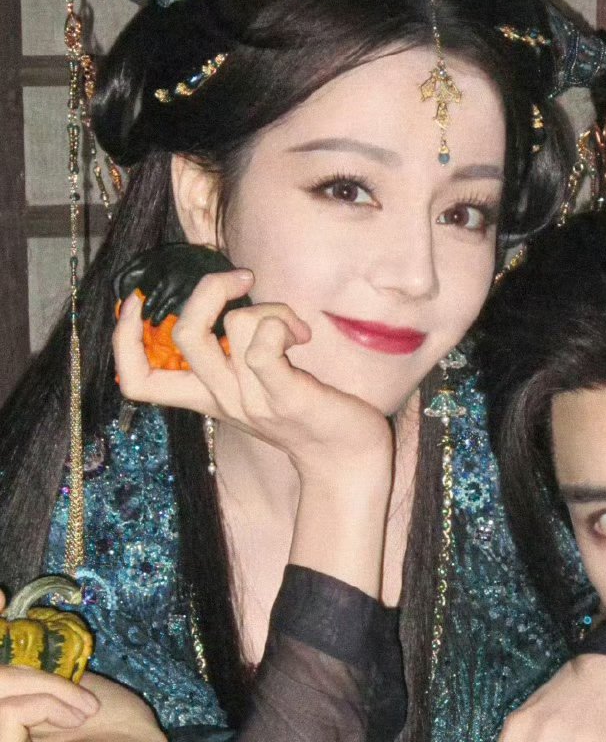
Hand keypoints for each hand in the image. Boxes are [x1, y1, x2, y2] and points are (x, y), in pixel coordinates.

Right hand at [0, 614, 198, 741]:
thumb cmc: (118, 729)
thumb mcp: (67, 688)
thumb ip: (29, 676)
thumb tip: (4, 656)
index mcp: (3, 732)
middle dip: (32, 675)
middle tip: (79, 694)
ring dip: (46, 689)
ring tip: (82, 709)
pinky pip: (6, 715)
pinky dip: (47, 704)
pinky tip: (76, 720)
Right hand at [113, 266, 392, 485]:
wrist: (346, 461)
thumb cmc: (306, 414)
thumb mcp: (253, 386)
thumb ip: (231, 352)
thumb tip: (223, 293)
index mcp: (206, 396)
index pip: (138, 381)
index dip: (123, 338)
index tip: (137, 301)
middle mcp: (222, 398)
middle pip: (183, 334)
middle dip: (209, 288)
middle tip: (245, 280)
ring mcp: (252, 399)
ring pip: (236, 324)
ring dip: (271, 308)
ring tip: (295, 329)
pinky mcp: (285, 396)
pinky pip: (264, 346)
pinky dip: (281, 324)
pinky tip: (302, 336)